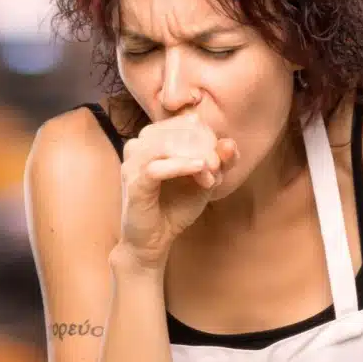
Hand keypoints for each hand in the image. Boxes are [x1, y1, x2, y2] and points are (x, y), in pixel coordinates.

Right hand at [117, 113, 236, 269]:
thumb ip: (220, 161)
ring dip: (195, 156)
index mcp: (155, 139)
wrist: (156, 239)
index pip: (187, 122)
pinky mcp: (133, 184)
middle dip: (204, 146)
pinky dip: (181, 166)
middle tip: (217, 169)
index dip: (208, 136)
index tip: (220, 159)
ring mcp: (133, 164)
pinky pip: (156, 167)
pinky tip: (200, 171)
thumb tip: (229, 143)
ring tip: (211, 176)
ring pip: (166, 144)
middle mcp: (140, 146)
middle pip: (177, 130)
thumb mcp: (206, 180)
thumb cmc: (177, 205)